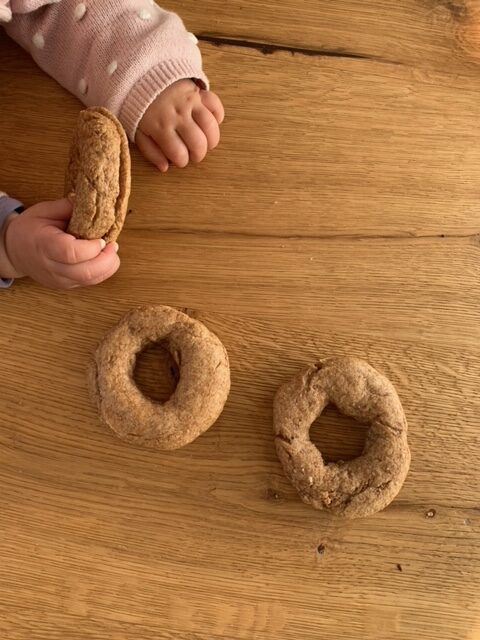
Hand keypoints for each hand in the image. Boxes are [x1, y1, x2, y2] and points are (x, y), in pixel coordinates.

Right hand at [2, 198, 119, 288]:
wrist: (15, 251)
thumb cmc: (30, 228)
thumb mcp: (45, 211)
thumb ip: (68, 207)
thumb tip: (92, 201)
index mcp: (44, 245)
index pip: (71, 253)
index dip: (91, 248)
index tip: (102, 238)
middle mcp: (51, 267)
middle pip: (85, 272)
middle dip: (106, 259)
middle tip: (113, 245)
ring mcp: (59, 280)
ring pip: (90, 281)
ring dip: (107, 266)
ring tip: (110, 251)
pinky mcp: (66, 286)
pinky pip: (90, 283)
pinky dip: (102, 271)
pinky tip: (102, 258)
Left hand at [136, 79, 223, 170]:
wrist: (140, 76)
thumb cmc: (139, 108)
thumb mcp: (137, 132)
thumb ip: (150, 151)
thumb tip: (165, 168)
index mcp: (161, 128)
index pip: (180, 154)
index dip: (182, 162)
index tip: (180, 159)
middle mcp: (178, 116)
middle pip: (199, 144)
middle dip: (198, 155)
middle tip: (194, 155)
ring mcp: (190, 103)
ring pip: (211, 127)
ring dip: (212, 140)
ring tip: (206, 143)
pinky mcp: (198, 92)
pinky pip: (215, 105)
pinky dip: (218, 115)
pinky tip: (212, 123)